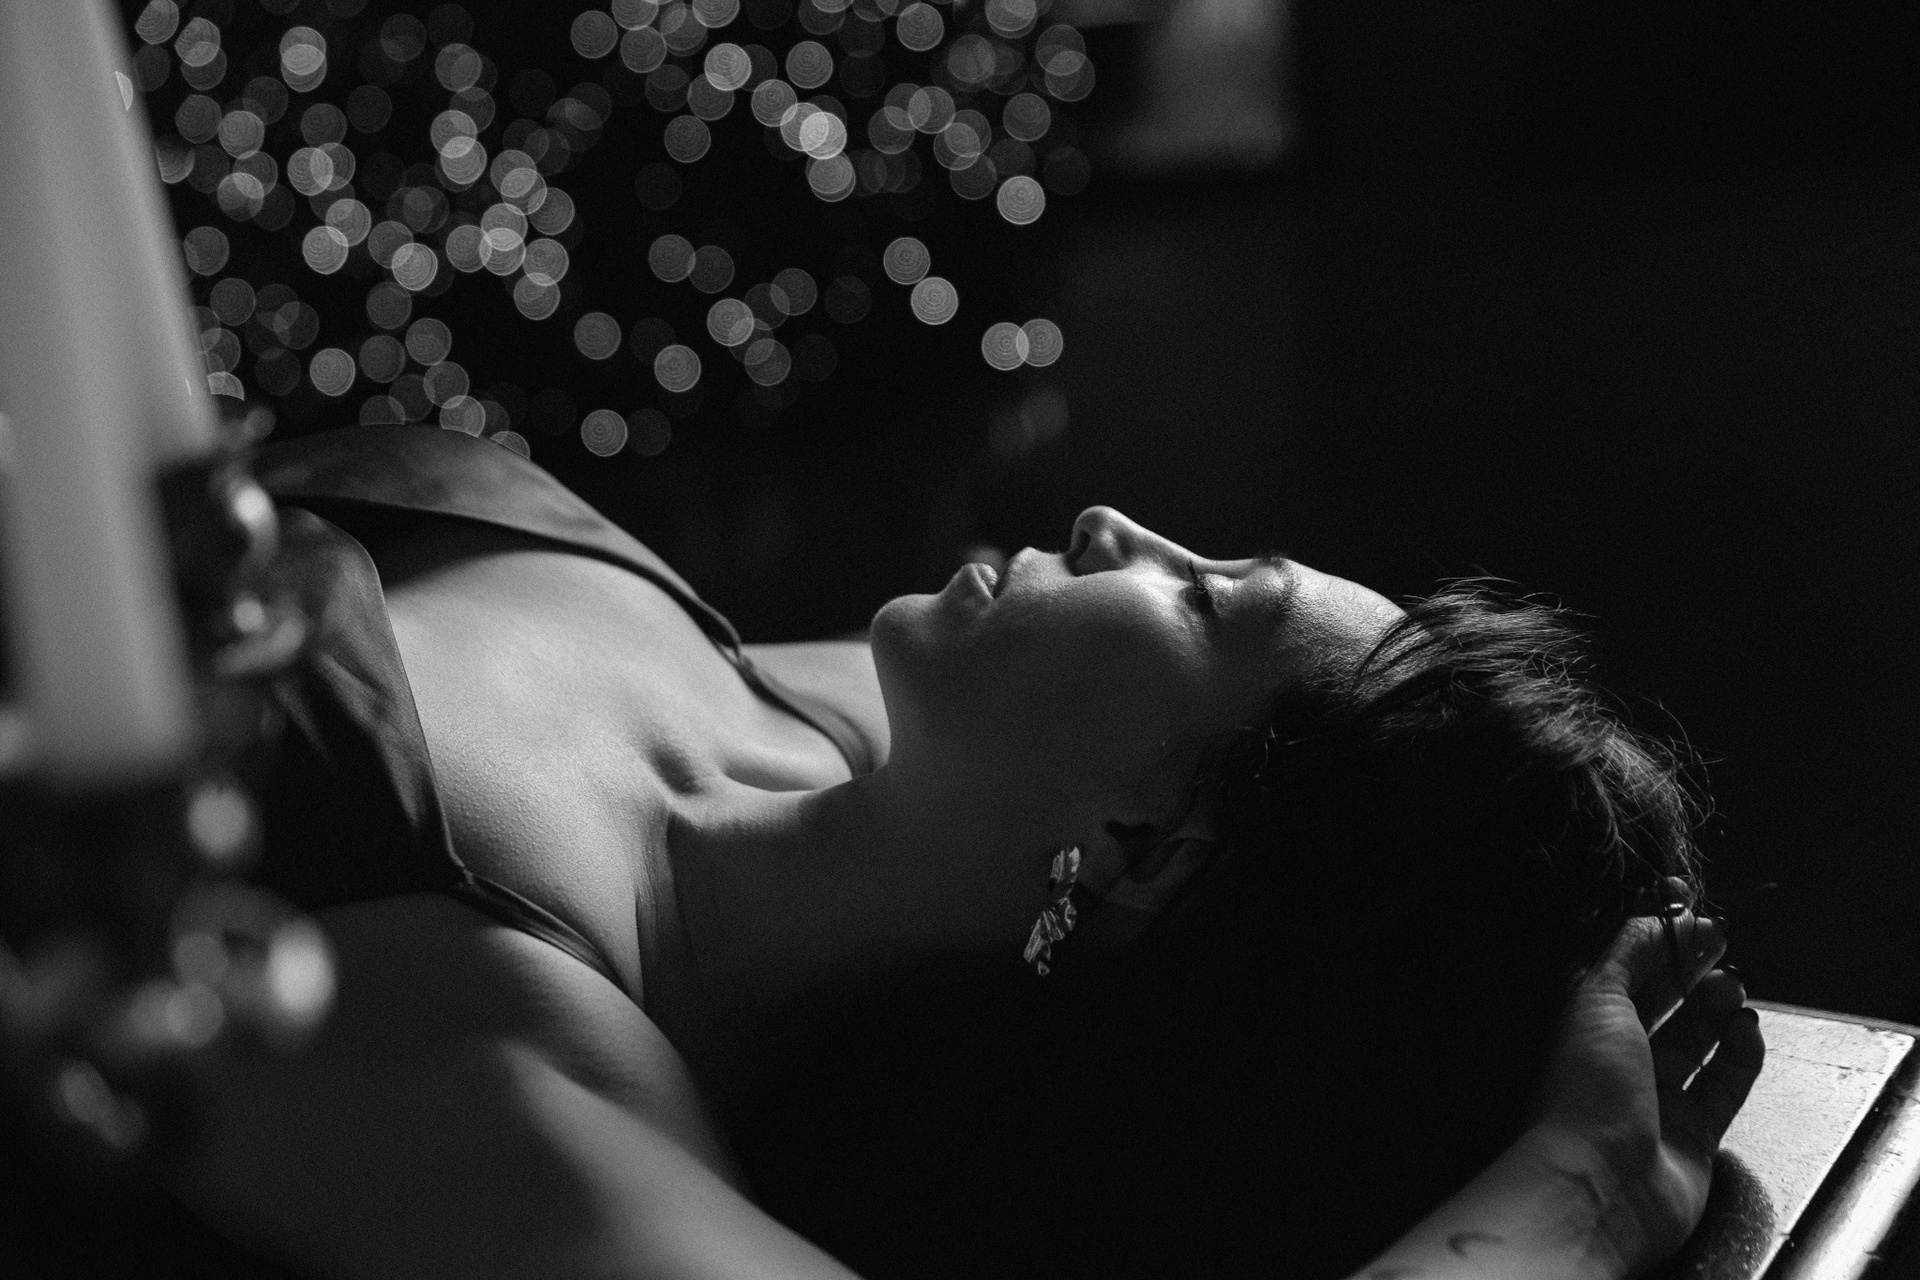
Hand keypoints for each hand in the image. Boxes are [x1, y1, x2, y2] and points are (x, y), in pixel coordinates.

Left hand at [1530, 905, 1764, 1272]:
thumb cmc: (1585, 1089)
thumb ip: (1628, 952)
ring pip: (1698, 1039)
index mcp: (1582, 1023)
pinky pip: (1726, 1082)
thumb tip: (1656, 917)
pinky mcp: (1695, 1132)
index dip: (1656, 940)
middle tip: (1720, 942)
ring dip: (1719, 1006)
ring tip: (1734, 987)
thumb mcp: (1596, 998)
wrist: (1600, 1184)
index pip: (1624, 968)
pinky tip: (1748, 1029)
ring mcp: (1657, 1096)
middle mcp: (1617, 1057)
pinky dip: (1742, 1053)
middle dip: (1692, 968)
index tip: (1688, 912)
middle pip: (1663, 1001)